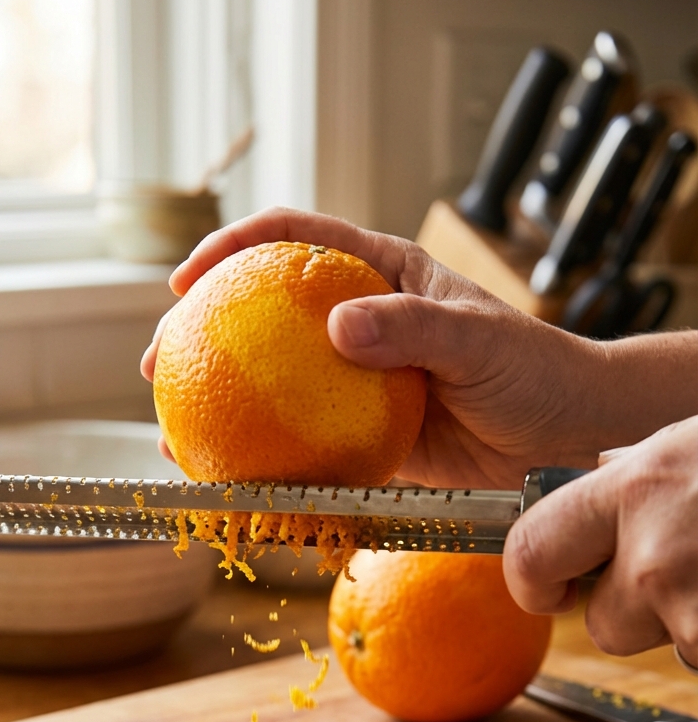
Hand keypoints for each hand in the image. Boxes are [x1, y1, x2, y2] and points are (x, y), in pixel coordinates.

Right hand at [141, 207, 695, 487]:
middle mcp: (357, 320)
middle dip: (200, 334)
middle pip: (261, 315)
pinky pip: (302, 445)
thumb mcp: (476, 340)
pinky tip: (233, 481)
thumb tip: (336, 327)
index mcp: (379, 273)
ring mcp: (353, 381)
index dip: (231, 248)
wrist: (563, 434)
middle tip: (158, 365)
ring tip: (175, 436)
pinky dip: (265, 462)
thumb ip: (411, 328)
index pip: (293, 240)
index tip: (186, 279)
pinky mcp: (362, 434)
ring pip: (271, 386)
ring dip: (220, 408)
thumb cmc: (531, 368)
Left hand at [503, 417, 697, 661]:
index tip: (550, 589)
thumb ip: (636, 473)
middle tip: (683, 572)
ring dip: (690, 621)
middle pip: (604, 628)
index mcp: (636, 488)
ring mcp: (694, 607)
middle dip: (635, 615)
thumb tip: (600, 473)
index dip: (532, 583)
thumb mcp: (691, 444)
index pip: (530, 553)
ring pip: (666, 645)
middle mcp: (656, 554)